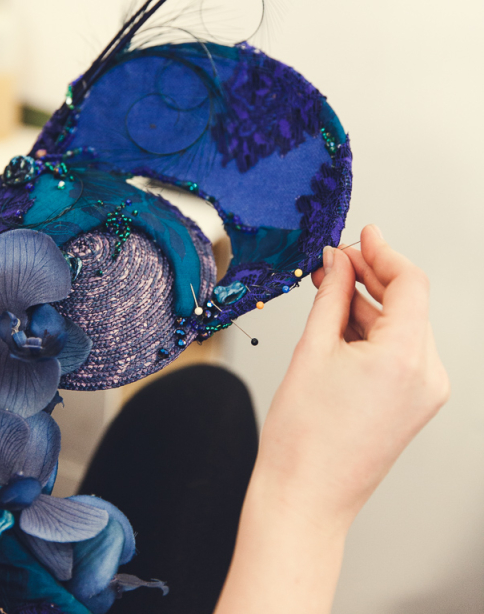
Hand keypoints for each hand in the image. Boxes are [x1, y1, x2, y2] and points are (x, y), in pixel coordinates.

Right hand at [258, 223, 449, 527]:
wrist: (305, 496)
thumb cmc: (303, 436)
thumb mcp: (312, 348)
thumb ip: (331, 295)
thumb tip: (337, 261)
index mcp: (405, 358)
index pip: (409, 283)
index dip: (383, 252)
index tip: (363, 234)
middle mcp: (427, 375)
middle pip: (407, 303)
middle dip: (370, 277)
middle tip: (335, 260)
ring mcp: (424, 393)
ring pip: (402, 326)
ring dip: (369, 304)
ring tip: (329, 289)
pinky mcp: (414, 403)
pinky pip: (400, 351)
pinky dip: (373, 331)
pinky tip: (341, 320)